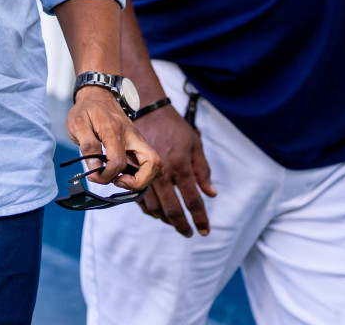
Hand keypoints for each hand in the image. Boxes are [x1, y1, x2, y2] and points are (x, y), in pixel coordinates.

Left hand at [66, 86, 160, 192]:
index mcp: (114, 131)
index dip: (106, 175)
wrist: (98, 95)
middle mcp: (132, 136)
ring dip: (142, 179)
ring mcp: (138, 140)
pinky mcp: (139, 144)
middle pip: (153, 164)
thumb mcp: (77, 124)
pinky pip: (149, 163)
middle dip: (137, 182)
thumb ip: (87, 146)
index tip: (94, 175)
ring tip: (121, 180)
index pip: (118, 161)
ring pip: (156, 165)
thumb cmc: (87, 109)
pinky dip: (142, 174)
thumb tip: (94, 167)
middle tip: (117, 182)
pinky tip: (125, 175)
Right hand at [134, 104, 215, 236]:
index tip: (204, 231)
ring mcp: (146, 175)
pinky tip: (157, 212)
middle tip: (188, 233)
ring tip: (174, 222)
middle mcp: (163, 175)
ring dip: (165, 219)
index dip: (200, 219)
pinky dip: (149, 210)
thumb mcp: (195, 144)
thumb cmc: (174, 127)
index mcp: (181, 167)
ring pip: (155, 208)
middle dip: (181, 226)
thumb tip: (211, 194)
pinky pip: (140, 200)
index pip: (193, 201)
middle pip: (173, 210)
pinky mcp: (133, 173)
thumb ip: (203, 171)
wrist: (147, 111)